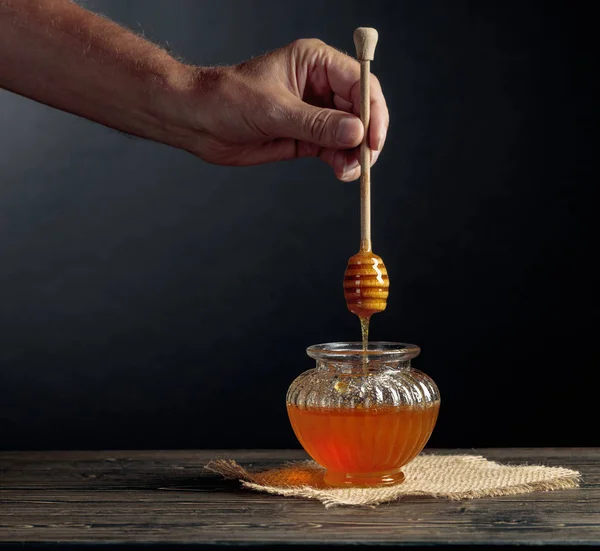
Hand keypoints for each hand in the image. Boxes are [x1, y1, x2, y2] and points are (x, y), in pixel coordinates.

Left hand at [181, 39, 388, 181]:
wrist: (198, 121)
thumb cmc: (229, 99)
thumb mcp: (275, 110)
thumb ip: (317, 123)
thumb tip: (356, 133)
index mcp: (315, 62)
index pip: (360, 82)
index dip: (373, 110)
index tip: (374, 138)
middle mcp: (319, 85)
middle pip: (361, 110)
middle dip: (366, 137)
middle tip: (365, 161)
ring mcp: (314, 113)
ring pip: (350, 133)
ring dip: (355, 154)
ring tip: (349, 172)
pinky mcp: (306, 136)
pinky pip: (334, 149)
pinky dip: (341, 161)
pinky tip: (342, 172)